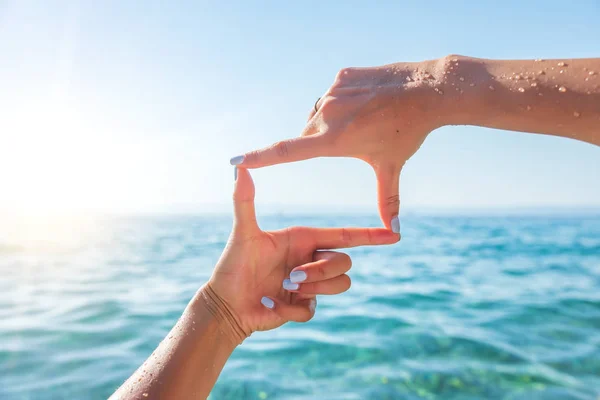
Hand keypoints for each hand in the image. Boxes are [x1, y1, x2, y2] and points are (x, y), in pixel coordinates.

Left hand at [205, 168, 398, 341]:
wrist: (225, 305)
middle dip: (322, 270)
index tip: (393, 234)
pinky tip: (269, 303)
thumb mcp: (242, 234)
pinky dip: (290, 308)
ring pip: (340, 284)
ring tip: (285, 287)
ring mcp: (311, 284)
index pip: (344, 236)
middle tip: (292, 276)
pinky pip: (314, 309)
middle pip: (344, 262)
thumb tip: (239, 168)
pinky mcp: (305, 306)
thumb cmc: (232, 267)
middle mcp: (311, 259)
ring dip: (313, 287)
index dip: (370, 236)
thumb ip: (244, 202)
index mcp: (303, 239)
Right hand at [230, 58, 450, 231]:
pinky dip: (343, 100)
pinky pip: (333, 93)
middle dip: (320, 143)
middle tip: (351, 140)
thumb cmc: (406, 132)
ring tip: (362, 120)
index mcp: (332, 141)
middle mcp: (326, 116)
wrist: (425, 90)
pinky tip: (366, 101)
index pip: (285, 152)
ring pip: (320, 113)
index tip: (235, 161)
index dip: (259, 158)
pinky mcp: (340, 76)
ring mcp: (332, 92)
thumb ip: (387, 199)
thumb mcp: (391, 166)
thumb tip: (394, 232)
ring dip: (332, 121)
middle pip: (308, 135)